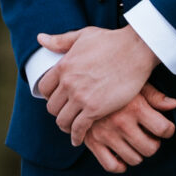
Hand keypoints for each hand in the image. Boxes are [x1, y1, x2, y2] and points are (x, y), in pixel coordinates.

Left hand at [38, 25, 158, 145]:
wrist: (135, 50)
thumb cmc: (111, 41)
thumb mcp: (82, 36)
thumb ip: (60, 41)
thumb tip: (40, 38)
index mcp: (63, 66)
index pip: (44, 88)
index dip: (48, 95)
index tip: (57, 99)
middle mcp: (68, 83)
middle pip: (52, 107)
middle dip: (58, 111)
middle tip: (66, 114)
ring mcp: (80, 97)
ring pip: (62, 120)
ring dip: (65, 126)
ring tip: (71, 128)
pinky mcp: (95, 109)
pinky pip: (78, 129)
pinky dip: (76, 136)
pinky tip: (78, 139)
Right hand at [84, 84, 175, 173]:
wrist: (79, 81)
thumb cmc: (113, 81)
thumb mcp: (134, 83)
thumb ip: (154, 95)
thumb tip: (174, 104)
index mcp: (135, 107)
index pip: (164, 129)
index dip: (168, 130)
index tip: (164, 127)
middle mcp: (121, 123)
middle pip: (150, 148)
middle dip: (153, 143)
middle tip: (149, 135)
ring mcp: (106, 134)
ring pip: (134, 159)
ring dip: (138, 153)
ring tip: (135, 142)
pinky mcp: (92, 142)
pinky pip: (111, 165)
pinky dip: (119, 165)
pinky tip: (121, 154)